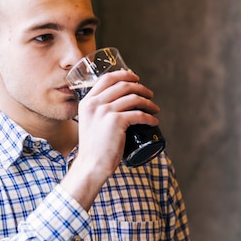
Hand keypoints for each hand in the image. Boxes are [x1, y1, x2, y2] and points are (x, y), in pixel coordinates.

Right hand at [62, 69, 158, 209]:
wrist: (91, 165)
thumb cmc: (93, 149)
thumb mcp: (90, 124)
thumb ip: (97, 113)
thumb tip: (116, 106)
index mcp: (87, 102)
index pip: (107, 78)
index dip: (124, 74)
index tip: (135, 78)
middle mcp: (94, 104)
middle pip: (123, 85)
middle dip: (140, 87)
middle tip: (149, 94)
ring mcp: (105, 112)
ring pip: (133, 98)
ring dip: (148, 101)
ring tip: (154, 108)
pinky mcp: (116, 122)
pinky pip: (138, 114)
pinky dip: (149, 117)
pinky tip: (154, 121)